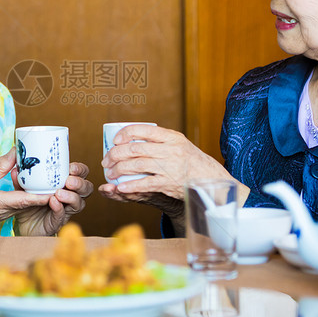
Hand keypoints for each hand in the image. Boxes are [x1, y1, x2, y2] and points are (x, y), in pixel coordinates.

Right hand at [0, 149, 93, 235]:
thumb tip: (18, 151)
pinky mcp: (0, 214)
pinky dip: (27, 197)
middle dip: (45, 194)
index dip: (43, 195)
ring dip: (38, 195)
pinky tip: (33, 186)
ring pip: (25, 205)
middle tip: (60, 181)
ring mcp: (2, 215)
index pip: (25, 200)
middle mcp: (2, 212)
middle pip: (29, 203)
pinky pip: (18, 205)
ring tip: (52, 182)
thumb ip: (1, 164)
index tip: (58, 190)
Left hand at [14, 162, 92, 235]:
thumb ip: (22, 179)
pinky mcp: (57, 222)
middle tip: (69, 181)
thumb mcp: (25, 187)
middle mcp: (69, 196)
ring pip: (79, 203)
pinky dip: (59, 208)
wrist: (23, 224)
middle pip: (87, 188)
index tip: (70, 168)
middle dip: (80, 183)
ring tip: (59, 193)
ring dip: (71, 197)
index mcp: (65, 183)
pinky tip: (53, 202)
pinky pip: (62, 215)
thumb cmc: (30, 203)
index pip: (81, 173)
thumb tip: (16, 169)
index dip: (79, 170)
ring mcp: (65, 210)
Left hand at [99, 124, 229, 200]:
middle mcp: (170, 149)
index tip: (114, 141)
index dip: (124, 134)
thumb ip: (160, 140)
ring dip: (119, 170)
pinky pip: (145, 183)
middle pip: (135, 149)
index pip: (142, 130)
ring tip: (110, 174)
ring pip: (137, 165)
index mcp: (171, 136)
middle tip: (106, 161)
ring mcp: (170, 166)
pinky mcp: (169, 183)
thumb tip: (132, 137)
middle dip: (115, 155)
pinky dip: (131, 185)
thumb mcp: (179, 144)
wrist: (211, 180)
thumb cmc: (191, 161)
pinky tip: (120, 187)